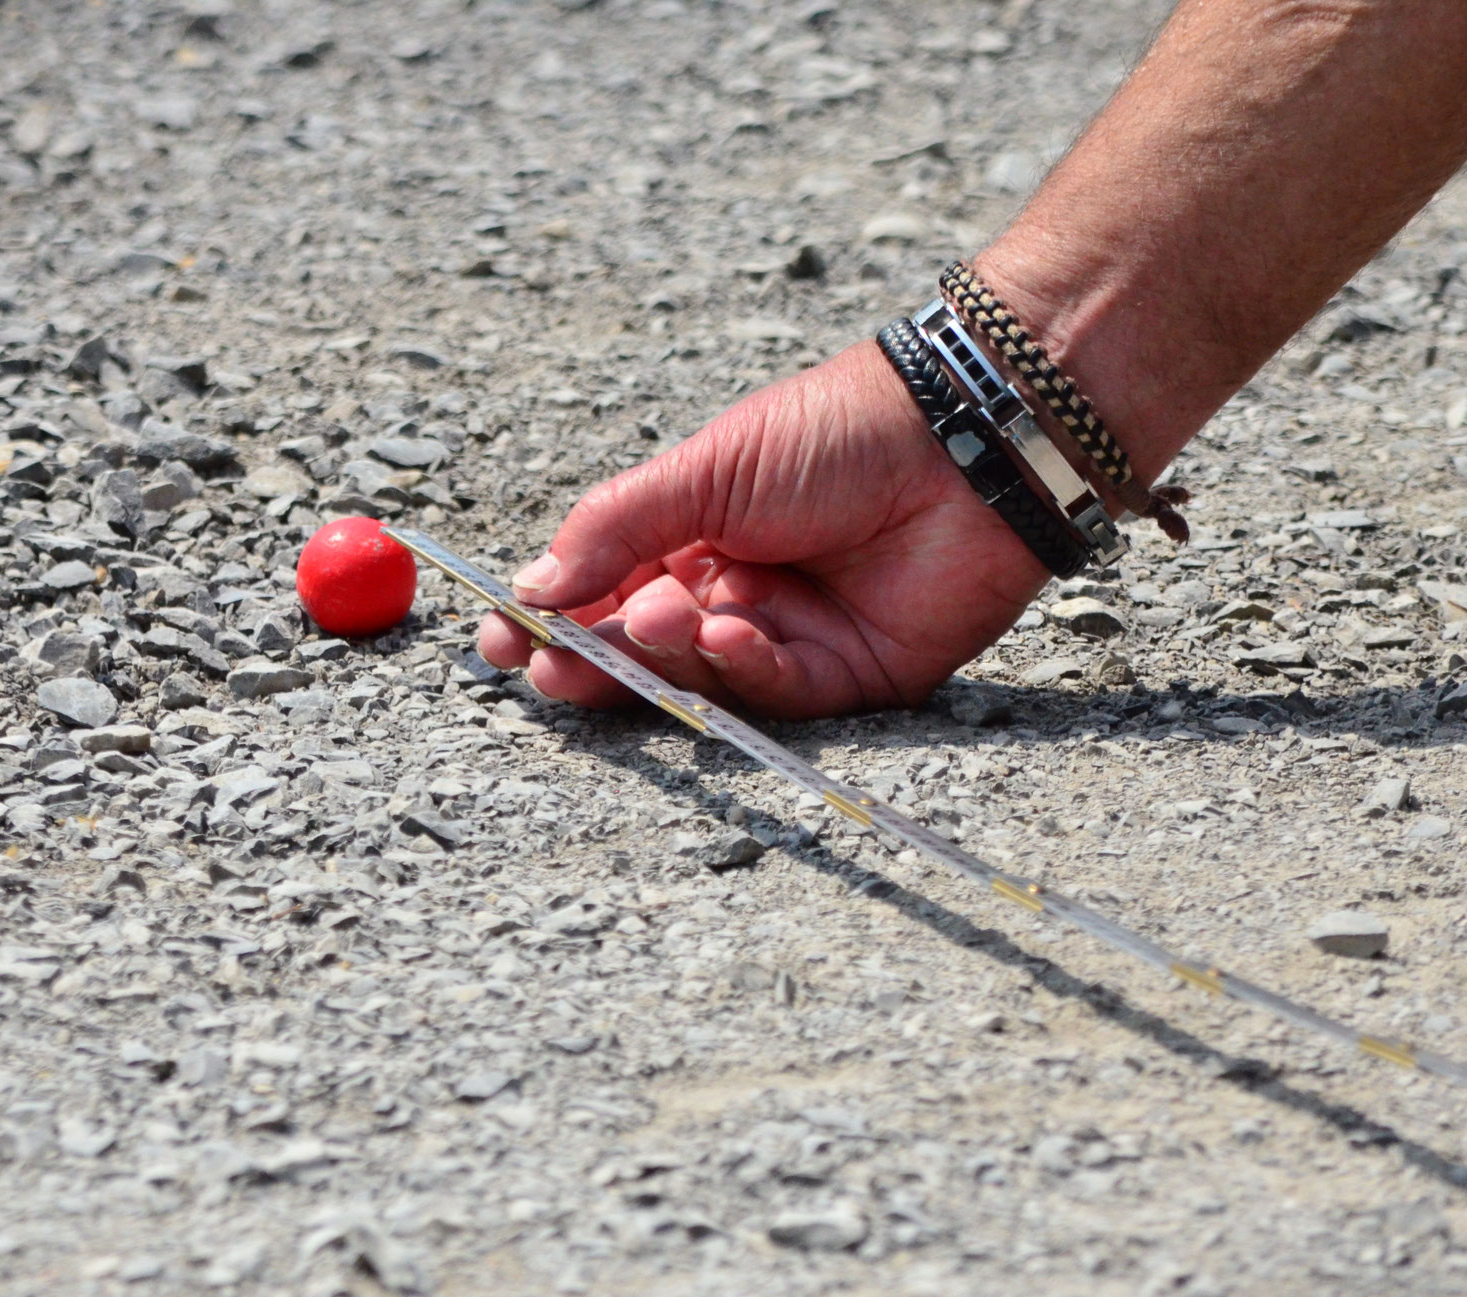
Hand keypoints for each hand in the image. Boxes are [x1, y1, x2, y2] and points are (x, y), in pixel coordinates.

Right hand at [477, 339, 1049, 718]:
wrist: (965, 434)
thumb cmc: (836, 431)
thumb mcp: (706, 468)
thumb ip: (615, 528)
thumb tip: (529, 587)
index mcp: (693, 537)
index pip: (603, 595)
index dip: (552, 622)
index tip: (500, 642)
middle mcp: (734, 594)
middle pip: (645, 654)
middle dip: (596, 660)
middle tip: (553, 663)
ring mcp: (791, 638)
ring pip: (704, 679)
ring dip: (674, 653)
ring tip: (668, 610)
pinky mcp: (851, 676)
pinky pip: (780, 695)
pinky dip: (747, 667)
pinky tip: (733, 628)